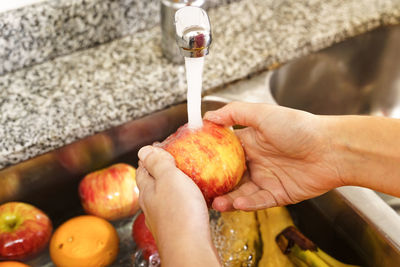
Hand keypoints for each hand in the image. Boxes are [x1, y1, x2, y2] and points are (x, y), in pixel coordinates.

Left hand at [137, 146, 219, 266]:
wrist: (190, 249)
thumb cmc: (180, 213)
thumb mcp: (168, 179)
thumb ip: (157, 163)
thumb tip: (143, 150)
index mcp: (148, 190)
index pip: (143, 168)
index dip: (150, 155)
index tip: (161, 145)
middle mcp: (152, 204)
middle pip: (153, 181)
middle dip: (161, 168)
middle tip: (176, 158)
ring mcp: (164, 216)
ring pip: (166, 195)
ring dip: (174, 183)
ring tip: (188, 175)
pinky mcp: (178, 226)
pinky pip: (179, 206)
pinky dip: (185, 197)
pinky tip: (195, 198)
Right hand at [204, 102, 343, 211]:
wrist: (332, 148)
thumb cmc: (298, 127)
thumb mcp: (262, 113)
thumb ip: (234, 113)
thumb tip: (207, 116)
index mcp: (250, 141)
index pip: (223, 151)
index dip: (208, 156)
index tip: (192, 162)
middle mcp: (256, 161)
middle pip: (229, 175)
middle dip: (214, 183)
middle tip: (199, 189)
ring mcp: (266, 178)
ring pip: (240, 191)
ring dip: (227, 198)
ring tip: (216, 202)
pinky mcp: (278, 194)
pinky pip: (258, 201)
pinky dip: (247, 203)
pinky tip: (237, 202)